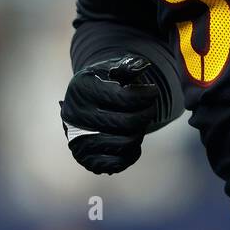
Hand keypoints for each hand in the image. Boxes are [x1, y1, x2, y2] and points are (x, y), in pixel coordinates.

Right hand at [60, 53, 160, 174]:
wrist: (82, 103)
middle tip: (150, 108)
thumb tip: (141, 66)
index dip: (146, 95)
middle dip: (147, 114)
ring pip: (126, 142)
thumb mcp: (112, 67)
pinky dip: (133, 152)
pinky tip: (133, 138)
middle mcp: (76, 116)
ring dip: (140, 132)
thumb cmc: (102, 82)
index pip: (124, 98)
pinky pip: (119, 163)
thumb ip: (128, 66)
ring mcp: (78, 140)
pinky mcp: (86, 159)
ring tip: (139, 121)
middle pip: (128, 123)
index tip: (154, 91)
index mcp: (82, 89)